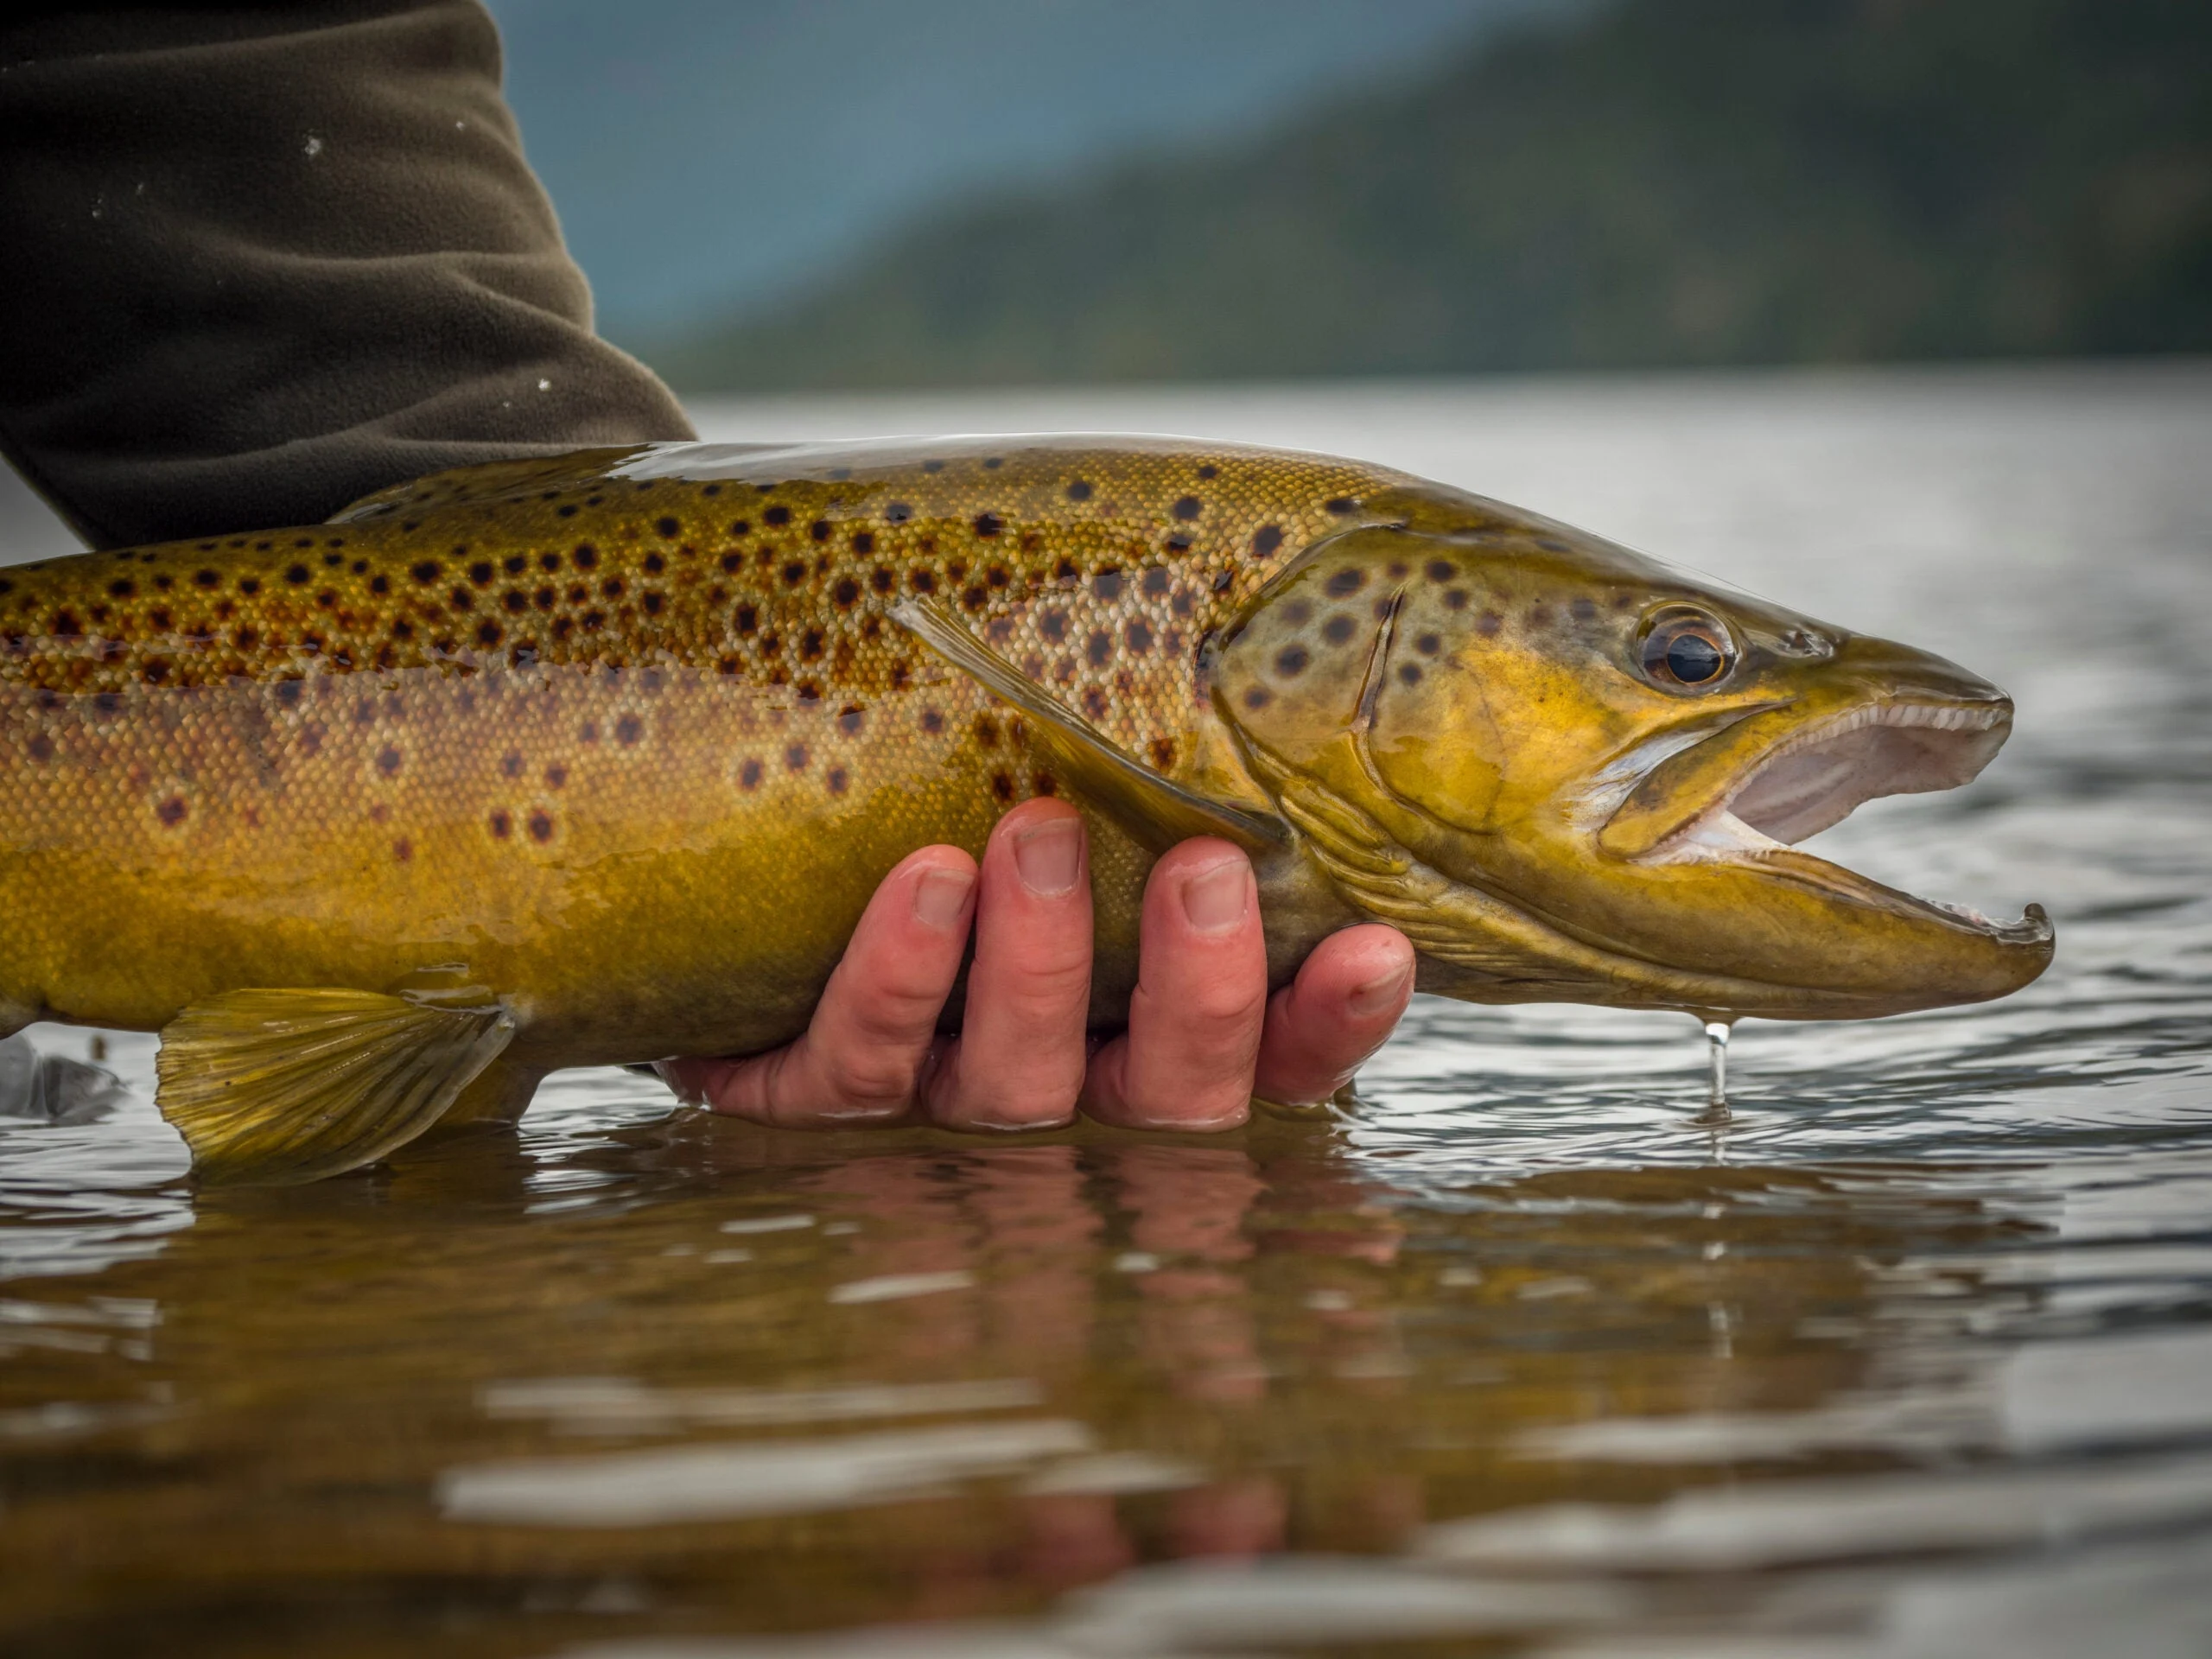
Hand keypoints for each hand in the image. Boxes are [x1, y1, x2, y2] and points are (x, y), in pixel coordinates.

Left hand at [661, 798, 1414, 1130]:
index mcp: (1144, 1044)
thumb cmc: (945, 831)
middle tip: (1201, 865)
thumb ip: (1150, 788)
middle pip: (1163, 1104)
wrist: (737, 895)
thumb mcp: (1066, 816)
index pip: (1272, 1064)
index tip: (1375, 946)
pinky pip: (856, 1069)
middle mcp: (1061, 1101)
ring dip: (1039, 969)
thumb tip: (1259, 681)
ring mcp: (935, 1114)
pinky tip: (926, 882)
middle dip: (1195, 992)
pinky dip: (897, 979)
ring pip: (1014, 1092)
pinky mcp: (806, 1105)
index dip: (1329, 1028)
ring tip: (1036, 834)